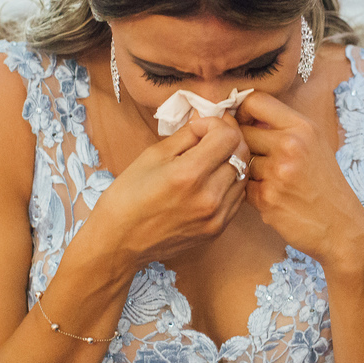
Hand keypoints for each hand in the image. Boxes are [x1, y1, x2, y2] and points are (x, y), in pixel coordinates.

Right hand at [87, 115, 250, 271]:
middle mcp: (210, 197)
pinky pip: (237, 197)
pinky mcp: (218, 229)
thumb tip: (205, 121)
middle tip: (209, 138)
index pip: (228, 137)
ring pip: (243, 175)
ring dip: (231, 161)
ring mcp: (217, 216)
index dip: (216, 124)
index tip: (200, 128)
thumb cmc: (128, 196)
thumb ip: (186, 135)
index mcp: (189, 174)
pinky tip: (211, 181)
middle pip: (241, 153)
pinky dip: (229, 183)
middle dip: (228, 139)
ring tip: (210, 160)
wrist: (119, 241)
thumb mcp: (152, 156)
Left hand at [236, 92, 363, 263]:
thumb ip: (284, 128)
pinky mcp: (267, 198)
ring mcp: (277, 172)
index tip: (242, 122)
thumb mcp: (315, 145)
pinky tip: (272, 197)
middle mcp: (290, 145)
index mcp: (303, 127)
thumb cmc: (327, 186)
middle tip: (256, 156)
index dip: (241, 110)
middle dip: (243, 144)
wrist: (342, 228)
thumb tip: (244, 114)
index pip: (254, 101)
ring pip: (240, 160)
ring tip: (270, 180)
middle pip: (241, 131)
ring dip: (247, 170)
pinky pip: (242, 186)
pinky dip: (252, 192)